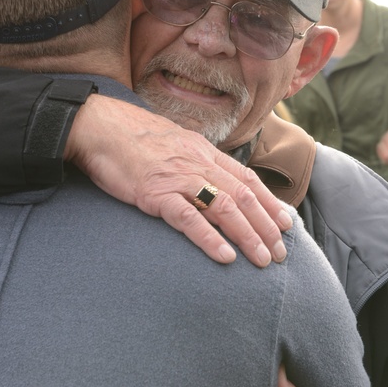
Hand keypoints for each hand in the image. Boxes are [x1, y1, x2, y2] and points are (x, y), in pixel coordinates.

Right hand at [65, 94, 292, 267]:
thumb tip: (214, 180)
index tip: (286, 224)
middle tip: (281, 254)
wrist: (100, 126)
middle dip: (267, 227)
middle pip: (244, 197)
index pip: (248, 179)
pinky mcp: (155, 193)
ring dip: (248, 236)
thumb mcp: (176, 144)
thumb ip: (197, 161)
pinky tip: (225, 257)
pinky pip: (188, 218)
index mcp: (205, 153)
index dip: (271, 203)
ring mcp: (178, 178)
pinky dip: (210, 239)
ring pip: (225, 208)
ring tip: (262, 260)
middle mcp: (198, 164)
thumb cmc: (134, 138)